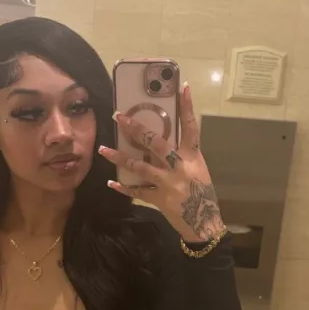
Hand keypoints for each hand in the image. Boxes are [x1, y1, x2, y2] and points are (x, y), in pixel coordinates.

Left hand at [99, 83, 224, 242]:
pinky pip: (138, 192)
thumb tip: (162, 143)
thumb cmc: (202, 195)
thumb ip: (182, 156)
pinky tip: (110, 183)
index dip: (187, 107)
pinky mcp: (160, 199)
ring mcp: (168, 183)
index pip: (190, 127)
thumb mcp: (198, 171)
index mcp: (193, 157)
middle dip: (136, 129)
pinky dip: (124, 188)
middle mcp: (180, 167)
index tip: (182, 86)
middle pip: (156, 143)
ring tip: (103, 149)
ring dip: (119, 158)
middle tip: (118, 116)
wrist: (205, 223)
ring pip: (140, 166)